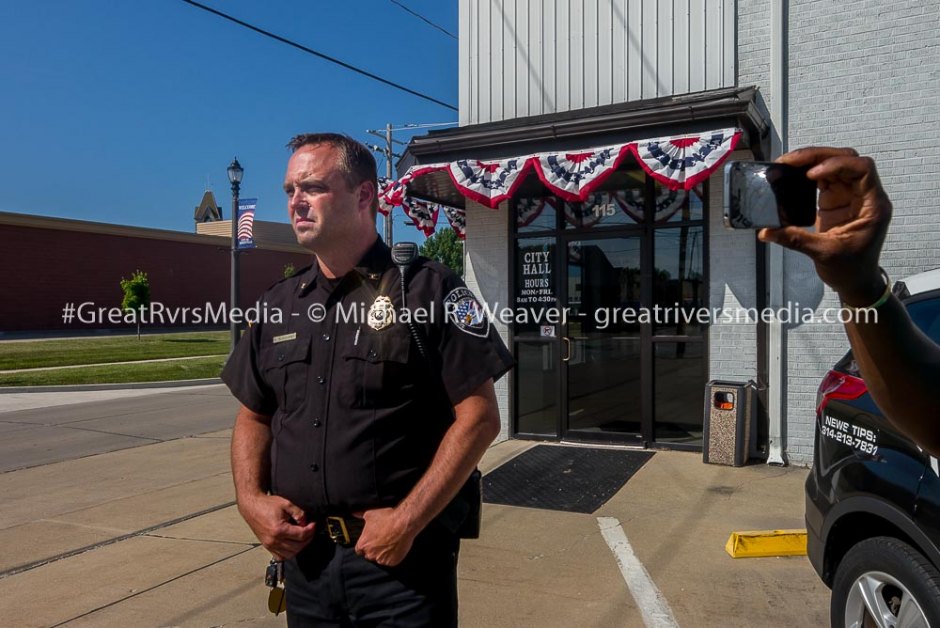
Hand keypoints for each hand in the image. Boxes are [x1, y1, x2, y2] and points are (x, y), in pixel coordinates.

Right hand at [238, 494, 316, 560]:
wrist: (252, 506)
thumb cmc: (267, 504)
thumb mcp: (286, 504)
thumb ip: (299, 513)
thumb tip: (306, 522)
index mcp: (279, 530)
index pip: (301, 535)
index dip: (311, 530)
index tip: (313, 524)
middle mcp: (273, 540)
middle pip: (298, 547)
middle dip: (308, 539)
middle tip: (310, 530)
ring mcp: (269, 545)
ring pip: (290, 554)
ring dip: (299, 547)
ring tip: (303, 537)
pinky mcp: (267, 546)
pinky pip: (281, 556)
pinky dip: (289, 553)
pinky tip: (292, 544)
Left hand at [353, 507, 417, 566]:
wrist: (404, 523)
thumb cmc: (387, 518)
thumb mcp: (370, 514)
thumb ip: (360, 516)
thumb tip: (354, 514)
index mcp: (363, 544)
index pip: (359, 550)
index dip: (365, 545)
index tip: (370, 541)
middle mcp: (370, 554)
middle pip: (369, 555)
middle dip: (374, 549)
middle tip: (382, 540)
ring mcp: (381, 559)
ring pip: (380, 558)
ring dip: (383, 553)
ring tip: (390, 542)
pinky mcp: (391, 562)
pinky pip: (390, 561)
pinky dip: (392, 556)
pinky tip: (395, 547)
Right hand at [757, 147, 892, 305]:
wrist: (855, 281)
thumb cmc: (851, 269)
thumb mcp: (824, 254)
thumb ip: (795, 240)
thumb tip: (766, 232)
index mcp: (872, 205)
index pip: (862, 170)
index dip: (838, 165)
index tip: (812, 175)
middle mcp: (864, 195)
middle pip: (847, 160)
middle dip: (819, 156)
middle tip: (790, 161)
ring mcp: (850, 196)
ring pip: (835, 165)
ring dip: (812, 161)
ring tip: (787, 164)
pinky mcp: (837, 200)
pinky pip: (825, 177)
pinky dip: (808, 173)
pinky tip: (792, 174)